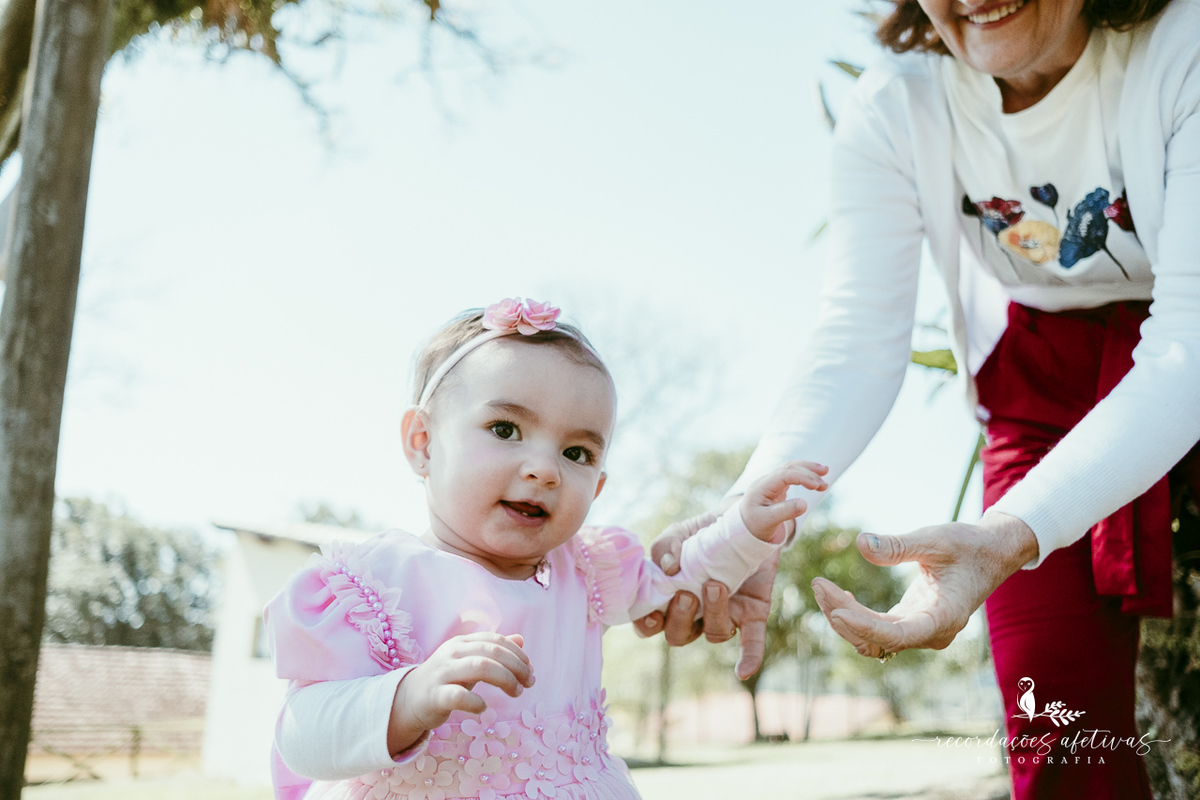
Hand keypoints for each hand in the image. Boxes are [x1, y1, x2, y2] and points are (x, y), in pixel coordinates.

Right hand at [388, 633, 534, 754]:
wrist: (409, 700)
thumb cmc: (446, 679)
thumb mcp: (470, 661)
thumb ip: (494, 651)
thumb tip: (520, 639)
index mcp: (462, 642)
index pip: (495, 640)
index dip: (517, 654)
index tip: (530, 670)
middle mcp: (452, 653)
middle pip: (492, 652)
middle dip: (516, 667)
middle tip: (529, 684)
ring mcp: (442, 673)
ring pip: (480, 667)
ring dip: (505, 680)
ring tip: (516, 692)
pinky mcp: (434, 696)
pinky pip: (458, 696)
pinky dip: (475, 702)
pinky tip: (484, 708)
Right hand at [633, 512, 785, 679]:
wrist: (745, 520)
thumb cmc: (704, 532)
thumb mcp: (681, 533)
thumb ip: (666, 546)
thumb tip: (668, 567)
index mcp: (670, 597)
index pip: (650, 623)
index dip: (647, 625)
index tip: (652, 613)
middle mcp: (695, 613)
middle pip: (679, 636)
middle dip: (679, 620)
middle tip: (686, 595)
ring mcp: (724, 615)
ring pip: (714, 634)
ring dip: (713, 615)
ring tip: (715, 585)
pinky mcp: (753, 613)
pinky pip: (751, 642)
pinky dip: (749, 658)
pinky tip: (743, 671)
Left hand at [740, 460, 828, 541]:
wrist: (745, 527)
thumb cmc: (755, 525)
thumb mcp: (768, 522)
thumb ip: (785, 512)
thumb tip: (804, 504)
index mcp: (760, 487)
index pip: (783, 475)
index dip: (801, 478)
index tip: (816, 486)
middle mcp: (765, 481)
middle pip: (788, 468)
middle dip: (808, 472)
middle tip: (825, 485)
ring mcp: (771, 482)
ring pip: (791, 468)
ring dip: (808, 469)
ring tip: (826, 471)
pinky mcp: (777, 486)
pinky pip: (792, 475)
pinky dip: (805, 475)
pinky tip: (816, 479)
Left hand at [811, 511, 1038, 657]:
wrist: (991, 553)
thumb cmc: (967, 545)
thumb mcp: (935, 539)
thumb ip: (898, 545)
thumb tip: (861, 542)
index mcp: (944, 617)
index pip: (898, 635)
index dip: (865, 627)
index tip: (836, 611)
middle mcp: (932, 633)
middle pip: (879, 639)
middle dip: (843, 615)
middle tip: (818, 584)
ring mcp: (921, 632)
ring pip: (874, 640)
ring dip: (844, 618)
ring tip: (821, 588)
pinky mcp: (912, 624)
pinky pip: (878, 630)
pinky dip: (855, 616)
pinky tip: (838, 595)